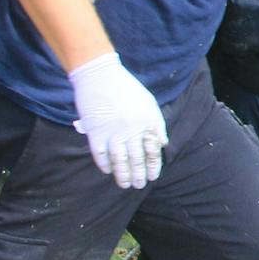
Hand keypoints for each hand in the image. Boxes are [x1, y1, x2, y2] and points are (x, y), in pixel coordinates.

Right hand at [67, 52, 167, 188]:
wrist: (99, 74)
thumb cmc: (126, 88)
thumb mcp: (149, 103)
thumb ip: (156, 124)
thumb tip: (163, 144)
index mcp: (146, 121)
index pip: (153, 150)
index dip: (153, 166)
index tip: (152, 176)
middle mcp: (131, 129)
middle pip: (136, 158)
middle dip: (138, 175)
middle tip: (138, 185)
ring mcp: (112, 130)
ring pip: (119, 160)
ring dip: (122, 175)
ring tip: (124, 184)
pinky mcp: (95, 131)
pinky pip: (100, 153)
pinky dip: (104, 164)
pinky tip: (108, 171)